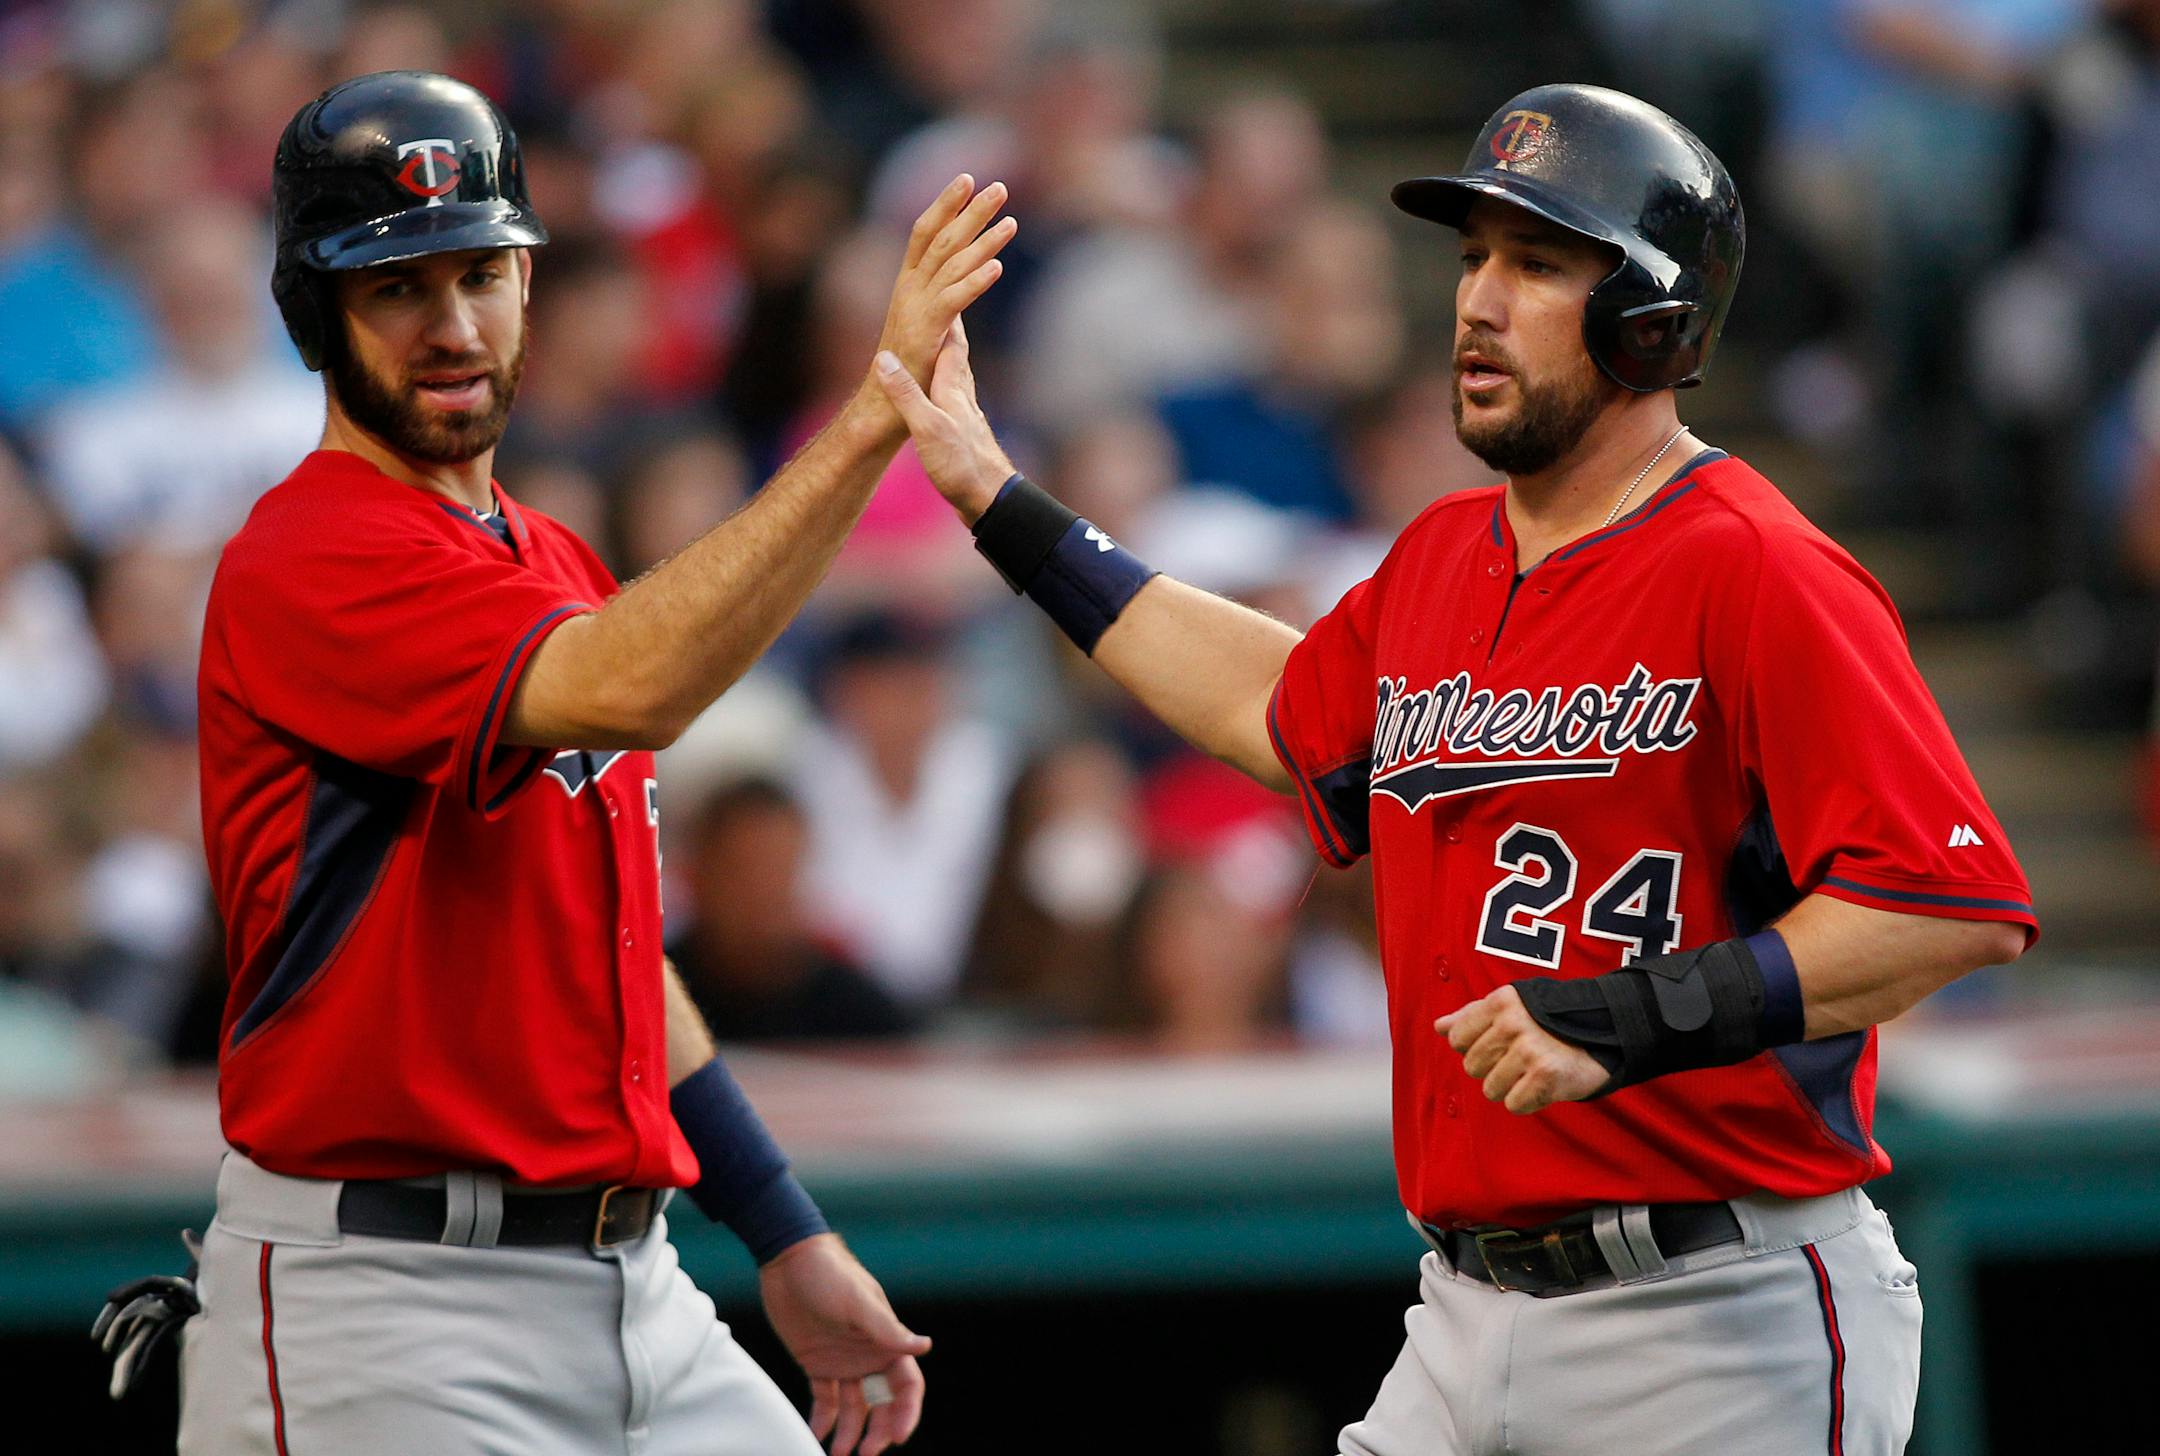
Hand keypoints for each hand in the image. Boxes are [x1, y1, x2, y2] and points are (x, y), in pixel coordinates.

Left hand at [760, 1233, 929, 1455]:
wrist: (787, 1259)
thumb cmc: (829, 1273)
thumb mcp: (858, 1301)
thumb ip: (888, 1329)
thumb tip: (925, 1346)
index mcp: (886, 1341)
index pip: (907, 1385)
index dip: (907, 1412)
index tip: (898, 1437)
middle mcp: (869, 1355)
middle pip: (883, 1403)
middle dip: (879, 1431)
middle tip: (865, 1453)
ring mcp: (844, 1361)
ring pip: (855, 1408)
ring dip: (851, 1432)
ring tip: (838, 1455)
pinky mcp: (816, 1363)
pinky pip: (825, 1399)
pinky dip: (823, 1421)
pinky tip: (816, 1437)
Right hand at [873, 318, 1014, 521]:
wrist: (991, 501)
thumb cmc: (961, 465)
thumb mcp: (927, 428)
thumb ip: (906, 393)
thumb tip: (884, 357)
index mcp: (952, 389)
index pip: (951, 342)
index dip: (948, 314)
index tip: (945, 286)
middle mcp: (963, 397)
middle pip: (958, 354)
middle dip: (952, 327)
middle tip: (946, 304)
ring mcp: (967, 416)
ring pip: (959, 375)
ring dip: (951, 355)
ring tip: (945, 341)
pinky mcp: (968, 435)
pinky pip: (956, 399)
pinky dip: (949, 384)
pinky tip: (948, 393)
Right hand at [875, 174, 1015, 388]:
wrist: (884, 406)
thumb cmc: (908, 367)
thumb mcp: (929, 325)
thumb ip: (944, 300)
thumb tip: (964, 282)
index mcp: (907, 284)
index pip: (925, 233)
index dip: (945, 205)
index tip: (967, 179)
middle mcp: (909, 289)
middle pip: (942, 239)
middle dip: (970, 211)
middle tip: (998, 186)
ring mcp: (915, 308)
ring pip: (952, 264)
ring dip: (982, 239)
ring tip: (1010, 219)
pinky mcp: (925, 332)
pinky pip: (953, 300)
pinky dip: (974, 282)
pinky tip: (997, 266)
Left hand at [1436, 985, 1610, 1114]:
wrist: (1605, 1035)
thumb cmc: (1549, 1023)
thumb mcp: (1511, 1008)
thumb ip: (1472, 1016)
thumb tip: (1439, 1026)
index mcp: (1499, 1002)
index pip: (1456, 1038)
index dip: (1474, 1047)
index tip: (1498, 1044)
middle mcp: (1512, 1023)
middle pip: (1471, 1067)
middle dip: (1493, 1069)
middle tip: (1521, 1059)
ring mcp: (1529, 1049)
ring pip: (1490, 1089)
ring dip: (1510, 1087)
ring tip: (1533, 1071)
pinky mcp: (1545, 1076)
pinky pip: (1514, 1105)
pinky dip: (1528, 1101)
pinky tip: (1543, 1085)